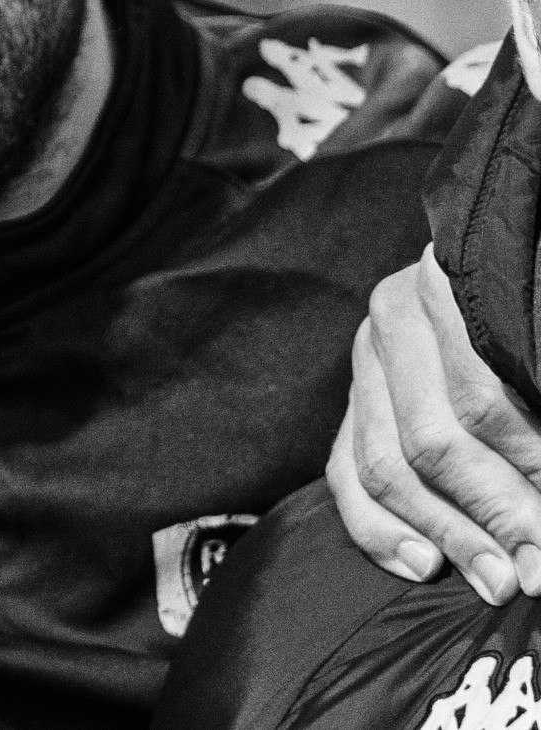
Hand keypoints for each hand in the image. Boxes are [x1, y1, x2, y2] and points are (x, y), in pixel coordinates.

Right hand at [328, 245, 540, 602]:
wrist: (499, 300)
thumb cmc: (536, 335)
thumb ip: (540, 407)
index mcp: (449, 284)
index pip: (481, 402)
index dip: (526, 472)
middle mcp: (394, 315)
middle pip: (430, 439)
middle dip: (490, 517)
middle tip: (534, 572)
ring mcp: (366, 358)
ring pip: (385, 464)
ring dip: (446, 533)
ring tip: (496, 581)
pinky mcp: (353, 399)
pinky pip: (345, 474)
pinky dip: (378, 529)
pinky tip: (424, 565)